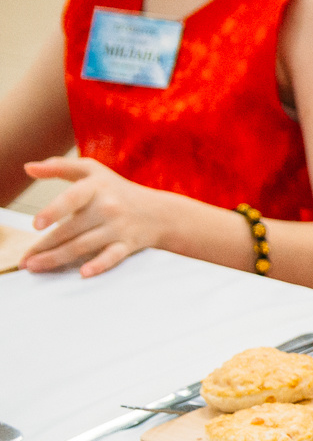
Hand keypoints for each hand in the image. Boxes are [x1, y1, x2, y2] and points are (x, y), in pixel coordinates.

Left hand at [21, 157, 174, 276]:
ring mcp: (118, 228)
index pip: (72, 198)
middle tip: (25, 259)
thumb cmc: (116, 189)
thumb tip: (28, 168)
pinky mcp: (127, 245)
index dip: (54, 211)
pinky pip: (112, 257)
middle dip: (45, 246)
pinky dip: (99, 265)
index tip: (36, 225)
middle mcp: (107, 207)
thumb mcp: (92, 171)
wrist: (159, 212)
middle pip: (71, 229)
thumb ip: (59, 167)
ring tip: (35, 266)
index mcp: (95, 187)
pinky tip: (83, 273)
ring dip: (57, 258)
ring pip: (83, 245)